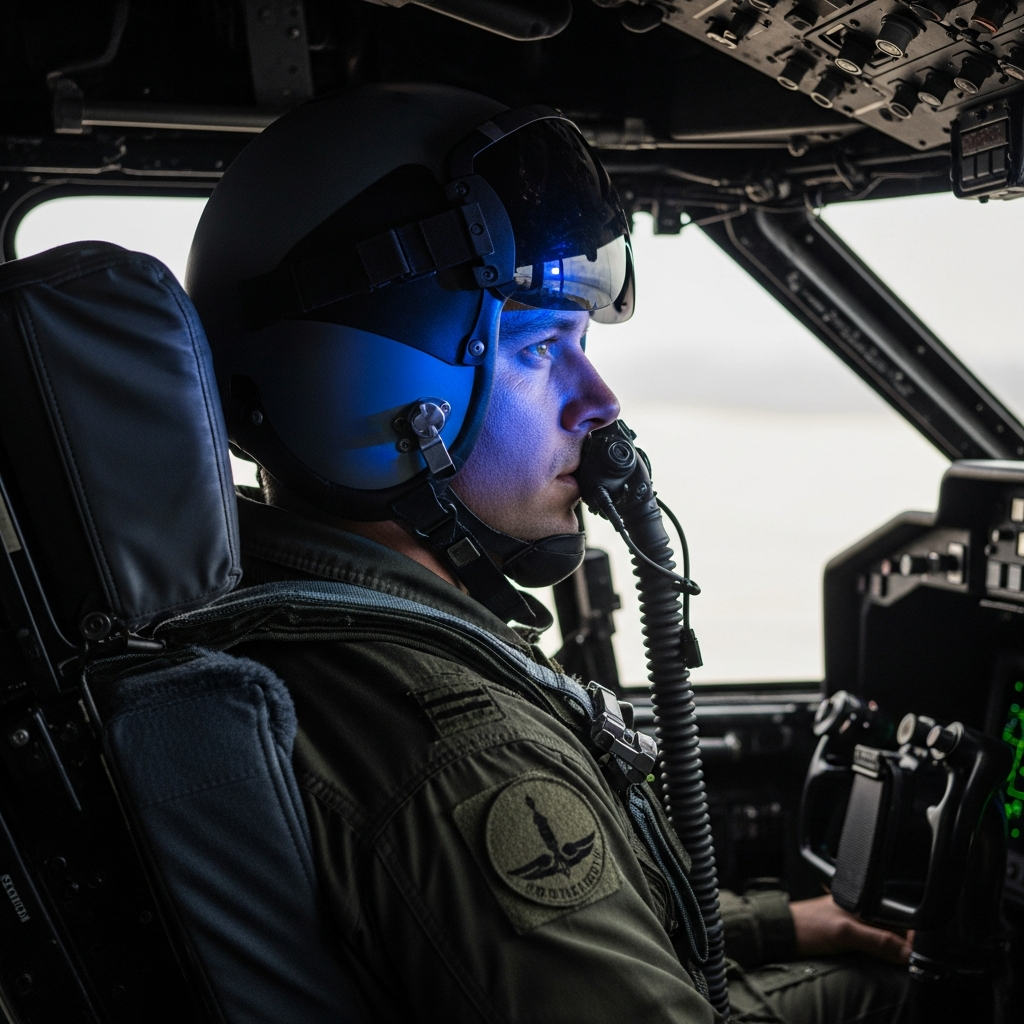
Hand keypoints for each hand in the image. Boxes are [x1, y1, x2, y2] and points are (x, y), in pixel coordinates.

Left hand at [790, 895, 912, 964]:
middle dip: (904, 945)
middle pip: (894, 929)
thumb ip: (877, 940)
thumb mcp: (845, 933)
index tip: (918, 955)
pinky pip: (873, 943)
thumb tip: (907, 952)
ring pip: (885, 938)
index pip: (898, 918)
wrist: (781, 935)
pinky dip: (880, 953)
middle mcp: (861, 909)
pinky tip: (881, 960)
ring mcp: (854, 922)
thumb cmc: (807, 927)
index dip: (911, 937)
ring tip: (895, 962)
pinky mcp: (848, 934)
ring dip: (893, 950)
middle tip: (908, 963)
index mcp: (863, 901)